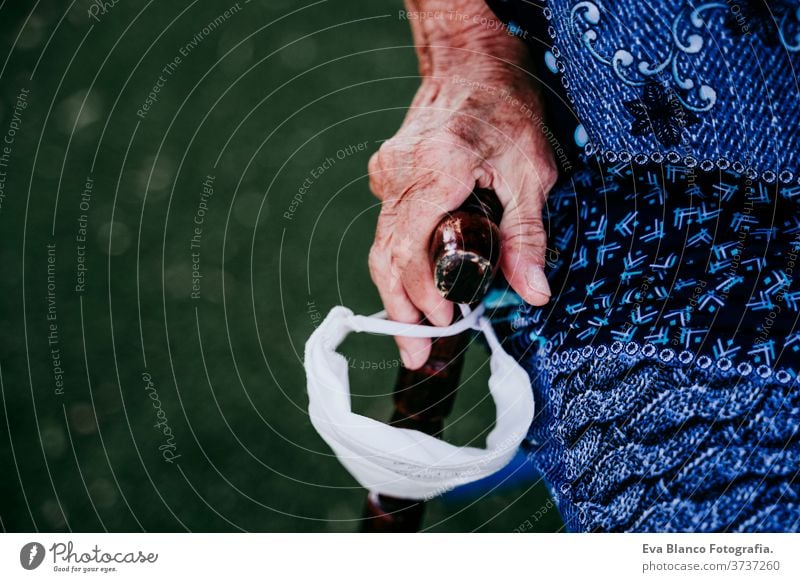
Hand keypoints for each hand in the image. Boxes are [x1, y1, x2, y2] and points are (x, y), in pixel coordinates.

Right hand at [367, 2, 557, 369]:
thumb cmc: (504, 105)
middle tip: (417, 352)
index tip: (444, 321)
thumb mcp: (531, 170)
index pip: (411, 253)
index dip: (422, 295)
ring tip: (412, 330)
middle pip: (386, 258)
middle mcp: (403, 176)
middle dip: (401, 311)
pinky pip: (387, 225)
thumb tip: (532, 292)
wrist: (471, 60)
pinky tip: (417, 284)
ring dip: (396, 291)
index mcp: (438, 173)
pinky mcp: (387, 172)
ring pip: (381, 245)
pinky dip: (400, 260)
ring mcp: (389, 173)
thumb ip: (528, 235)